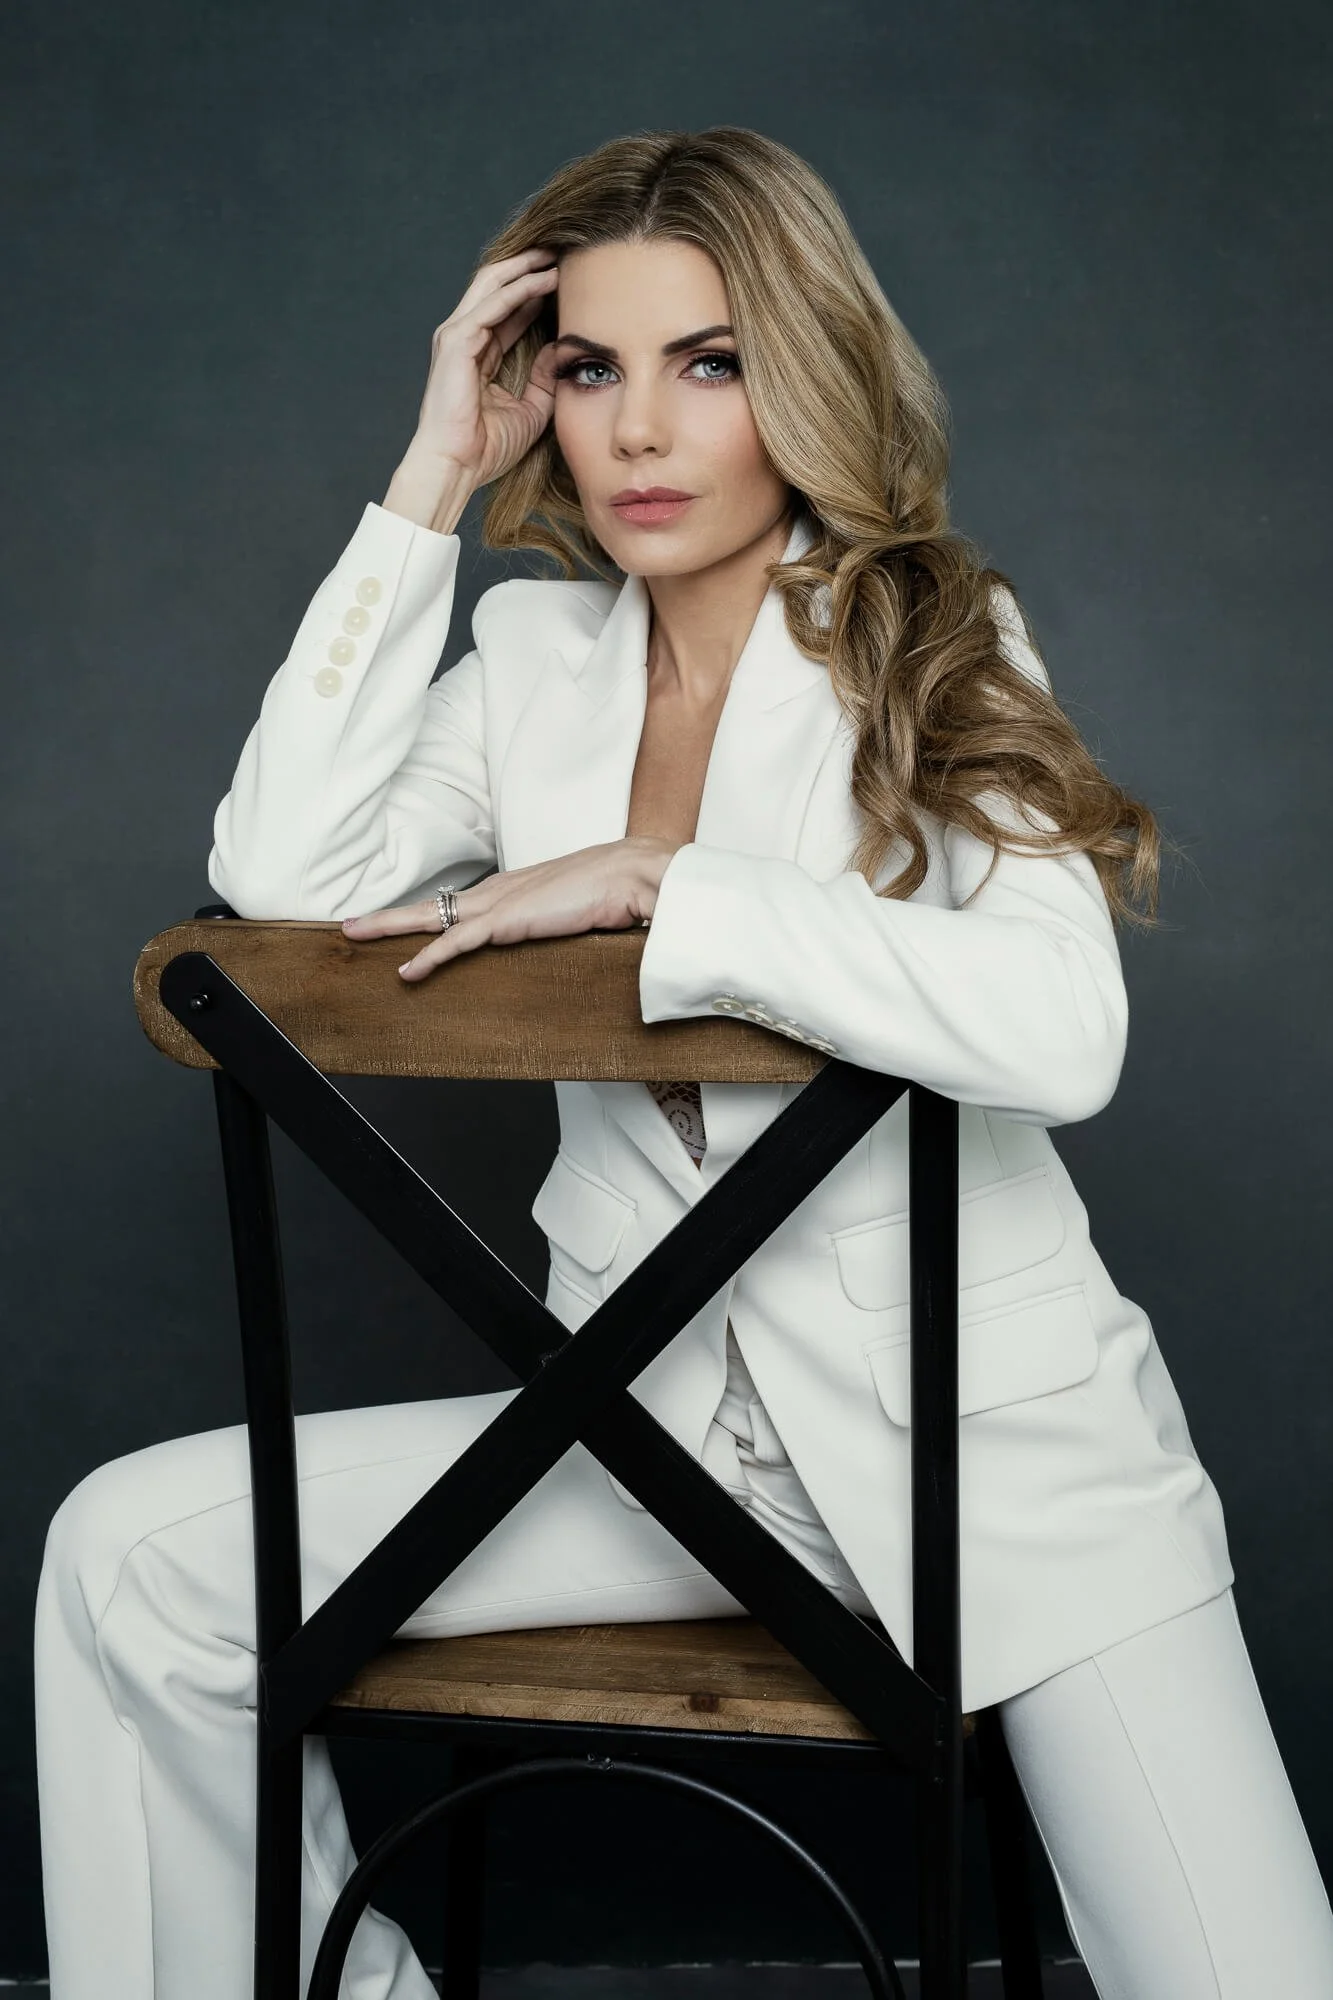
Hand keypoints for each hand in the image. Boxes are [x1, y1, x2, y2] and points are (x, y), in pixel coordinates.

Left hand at [340, 837, 681, 980]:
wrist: (635, 874)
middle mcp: (501, 891)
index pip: (462, 902)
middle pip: (435, 904)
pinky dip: (429, 957)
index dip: (433, 913)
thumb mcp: (581, 910)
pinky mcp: (507, 921)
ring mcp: (501, 904)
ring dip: (392, 926)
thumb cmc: (620, 891)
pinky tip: (406, 971)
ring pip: (433, 916)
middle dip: (392, 915)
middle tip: (352, 923)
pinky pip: (457, 943)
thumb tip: (567, 936)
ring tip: (354, 934)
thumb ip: (564, 921)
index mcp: (517, 888)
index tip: (409, 920)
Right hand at [395, 248, 561, 499]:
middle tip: (563, 250)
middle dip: (529, 264)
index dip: (535, 289)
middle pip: (497, 285)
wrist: (456, 467)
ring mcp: (457, 336)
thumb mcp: (531, 409)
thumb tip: (564, 349)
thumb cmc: (487, 447)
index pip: (508, 308)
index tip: (568, 277)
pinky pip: (492, 305)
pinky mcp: (456, 342)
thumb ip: (546, 379)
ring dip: (526, 267)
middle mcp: (465, 338)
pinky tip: (544, 279)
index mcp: (479, 353)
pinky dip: (519, 289)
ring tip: (557, 254)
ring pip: (493, 284)